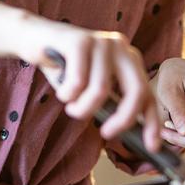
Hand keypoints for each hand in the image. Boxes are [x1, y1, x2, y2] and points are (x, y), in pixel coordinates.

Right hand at [10, 16, 161, 151]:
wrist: (32, 38)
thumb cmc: (63, 67)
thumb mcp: (90, 86)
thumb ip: (108, 102)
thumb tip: (121, 131)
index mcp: (128, 59)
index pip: (148, 94)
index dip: (152, 122)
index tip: (152, 147)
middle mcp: (120, 48)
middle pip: (136, 90)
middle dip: (123, 119)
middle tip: (106, 133)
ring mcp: (101, 42)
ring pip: (100, 90)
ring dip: (82, 109)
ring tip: (71, 107)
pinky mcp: (80, 40)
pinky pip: (78, 81)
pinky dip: (67, 95)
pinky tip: (62, 92)